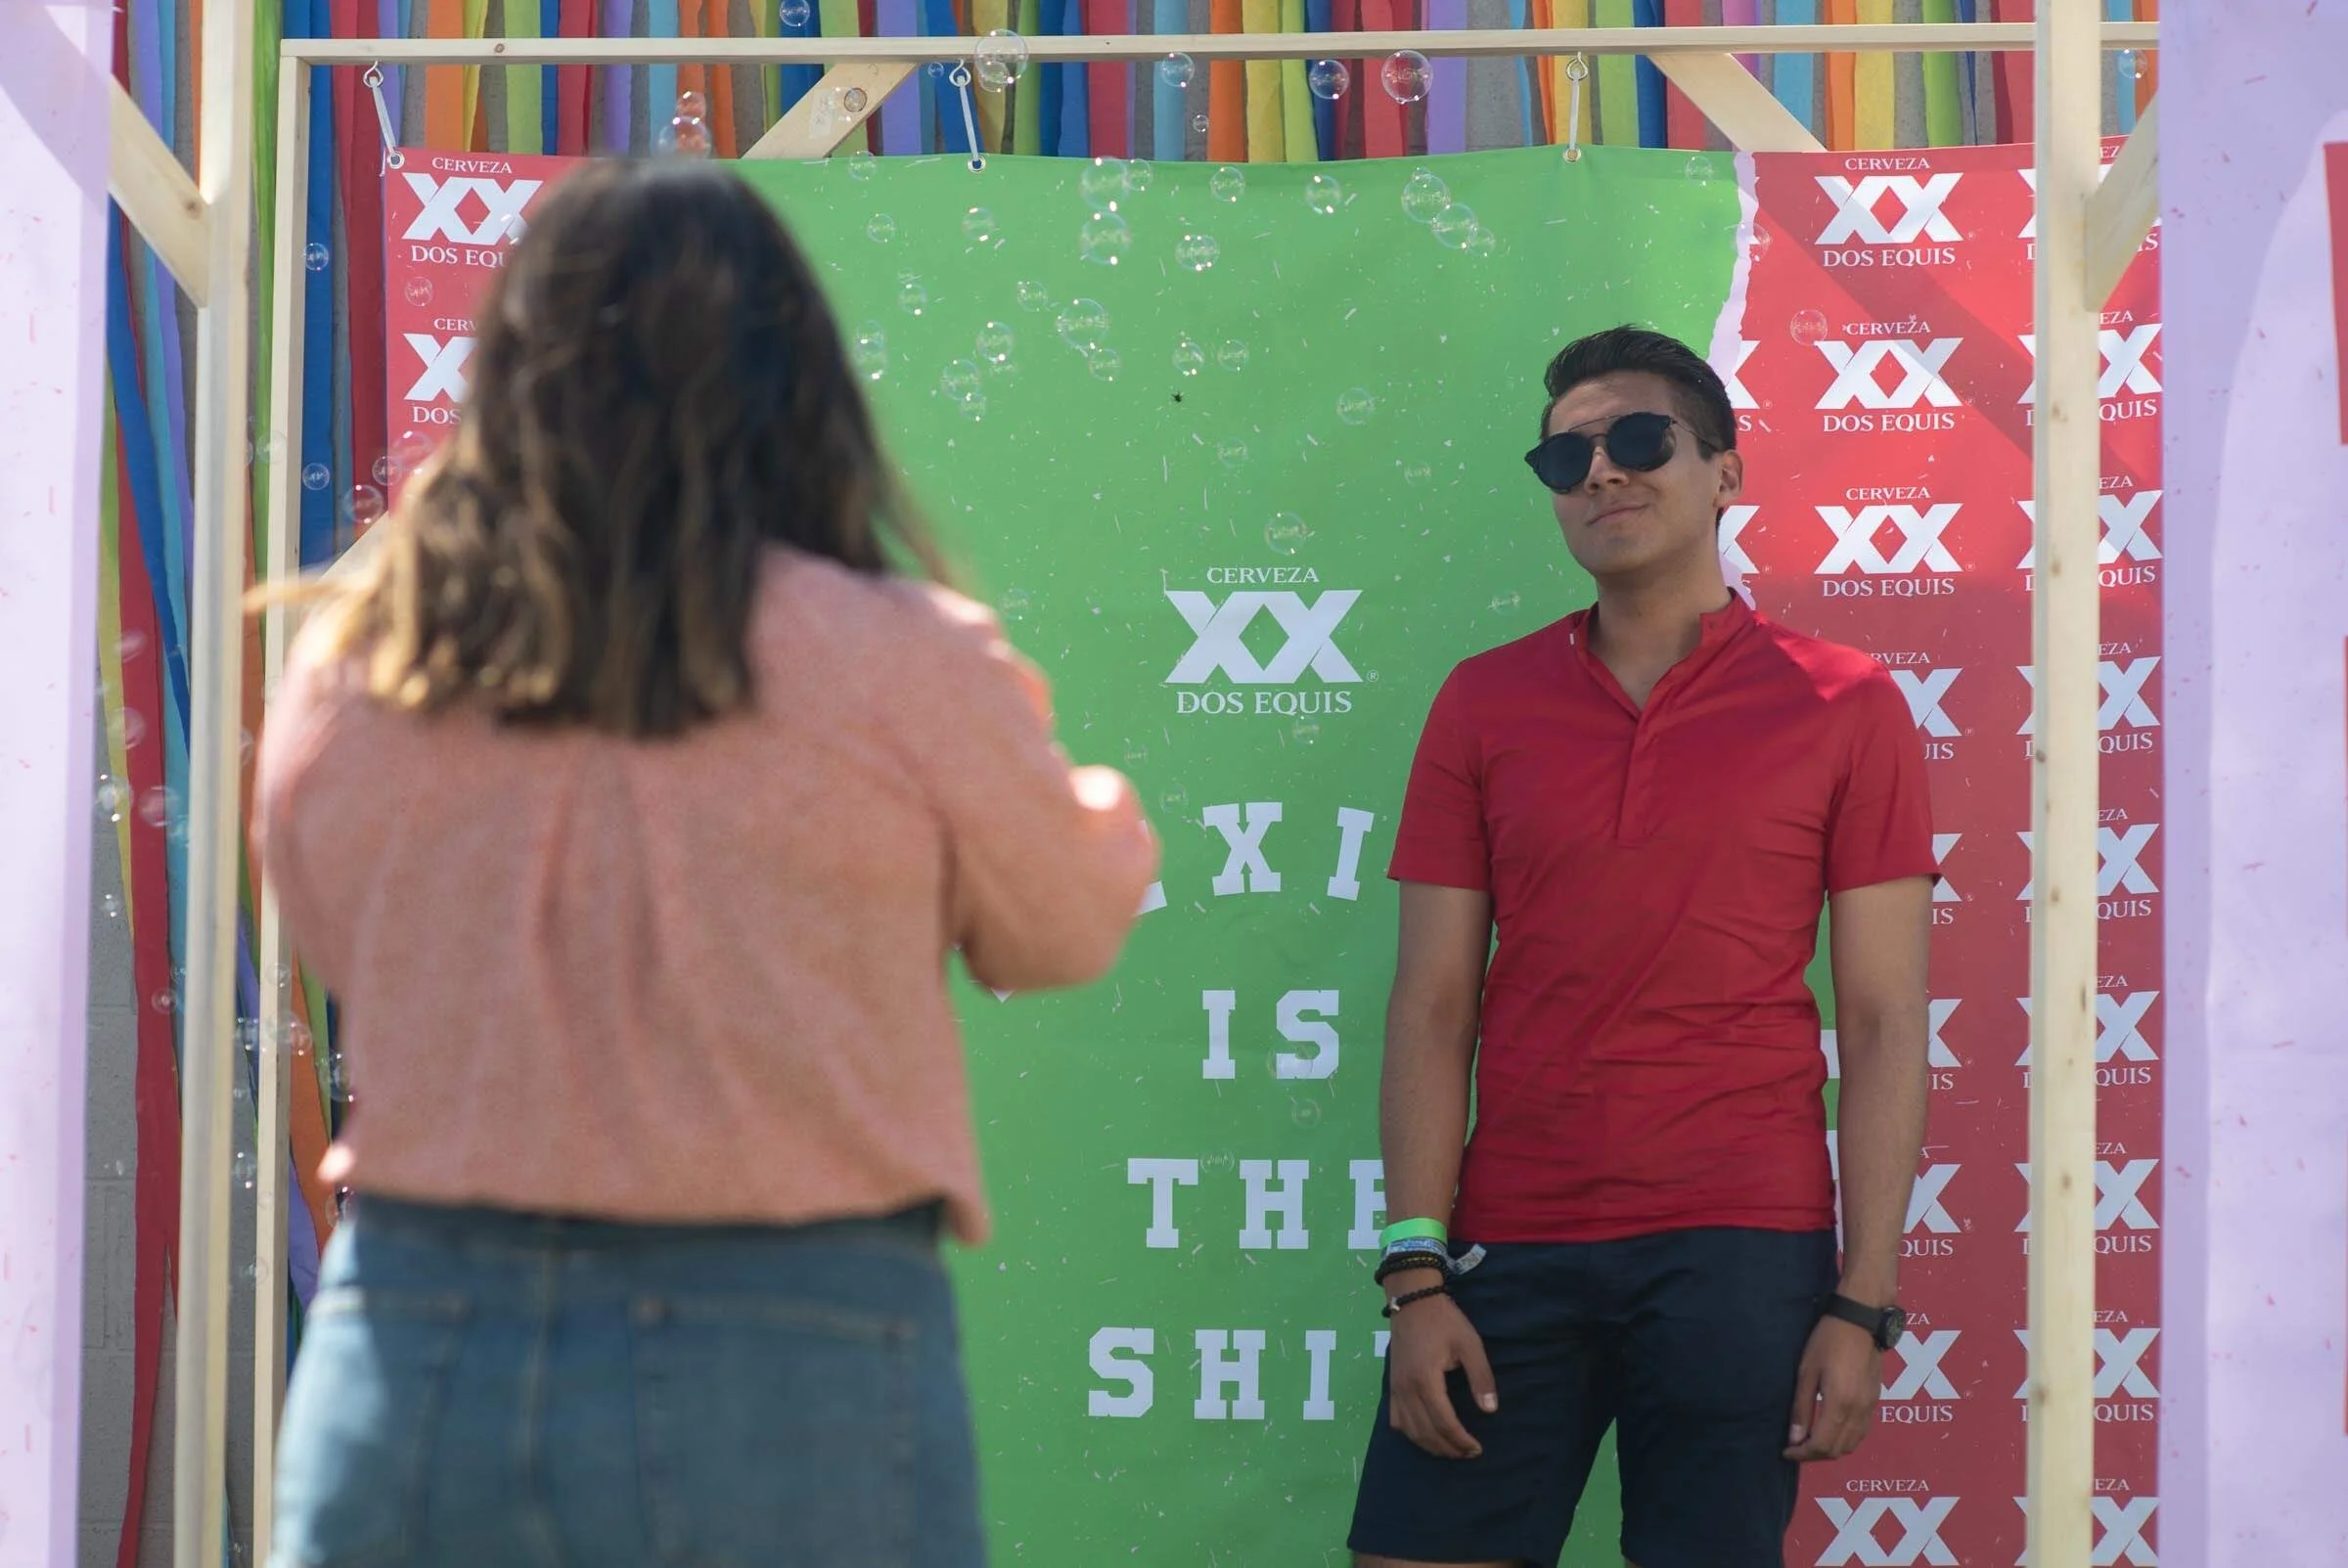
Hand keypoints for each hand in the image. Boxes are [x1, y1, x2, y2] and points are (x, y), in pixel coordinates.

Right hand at [1386, 1290, 1496, 1459]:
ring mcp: (1395, 1389)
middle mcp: (1407, 1389)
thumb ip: (1481, 1378)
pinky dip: (1411, 1434)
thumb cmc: (1444, 1321)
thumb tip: (1490, 1410)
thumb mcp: (1469, 1345)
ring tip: (1451, 1450)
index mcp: (1426, 1380)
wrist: (1411, 1300)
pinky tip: (1424, 1435)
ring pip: (1410, 1430)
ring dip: (1430, 1446)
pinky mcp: (1391, 1385)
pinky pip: (1396, 1419)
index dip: (1461, 1440)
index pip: (1444, 1423)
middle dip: (1449, 1448)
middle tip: (1469, 1453)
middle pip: (1426, 1432)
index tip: (1477, 1448)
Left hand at [1783, 1316, 1880, 1460]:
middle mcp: (1858, 1412)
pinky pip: (1861, 1432)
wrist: (1861, 1321)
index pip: (1821, 1445)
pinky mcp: (1875, 1402)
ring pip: (1852, 1445)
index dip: (1802, 1454)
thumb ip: (1801, 1408)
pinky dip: (1845, 1440)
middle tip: (1796, 1446)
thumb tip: (1794, 1438)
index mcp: (1840, 1405)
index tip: (1786, 1451)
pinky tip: (1831, 1430)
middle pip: (1838, 1450)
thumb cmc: (1827, 1342)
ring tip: (1810, 1440)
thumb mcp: (1806, 1372)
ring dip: (1831, 1449)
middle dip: (1815, 1454)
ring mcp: (1870, 1408)